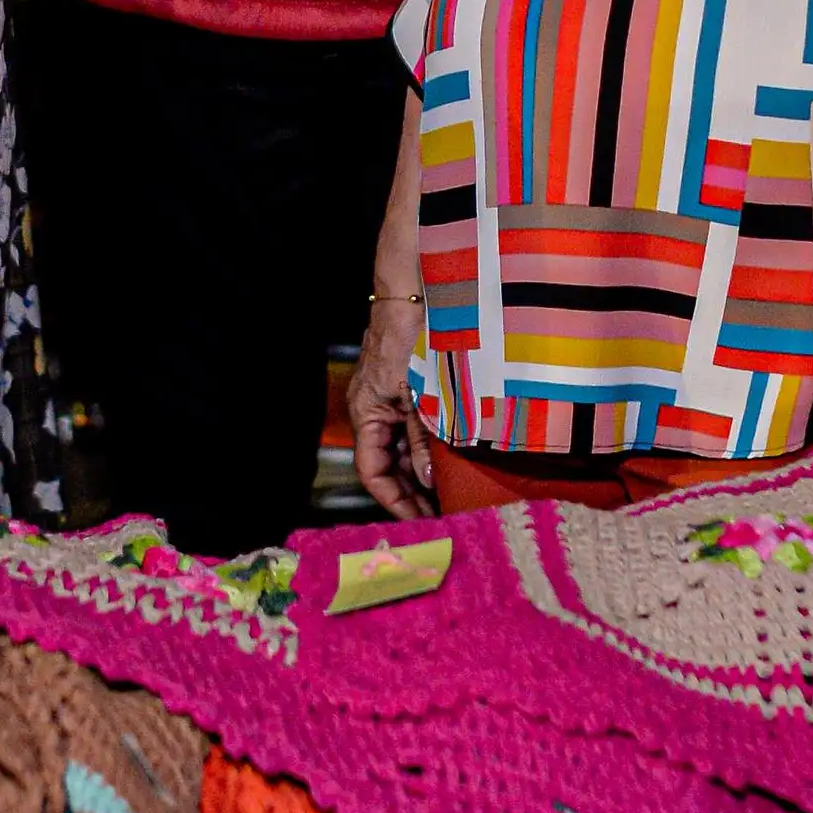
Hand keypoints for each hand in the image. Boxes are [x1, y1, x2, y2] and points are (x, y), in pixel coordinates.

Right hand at [349, 292, 434, 518]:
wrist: (413, 293)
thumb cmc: (411, 338)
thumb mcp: (421, 395)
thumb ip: (422, 438)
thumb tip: (426, 479)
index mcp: (366, 413)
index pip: (372, 472)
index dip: (394, 500)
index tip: (419, 519)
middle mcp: (371, 410)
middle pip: (385, 463)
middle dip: (408, 490)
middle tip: (437, 513)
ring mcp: (386, 399)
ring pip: (398, 447)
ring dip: (418, 470)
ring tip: (445, 492)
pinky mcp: (401, 388)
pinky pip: (408, 427)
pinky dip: (423, 446)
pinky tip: (445, 457)